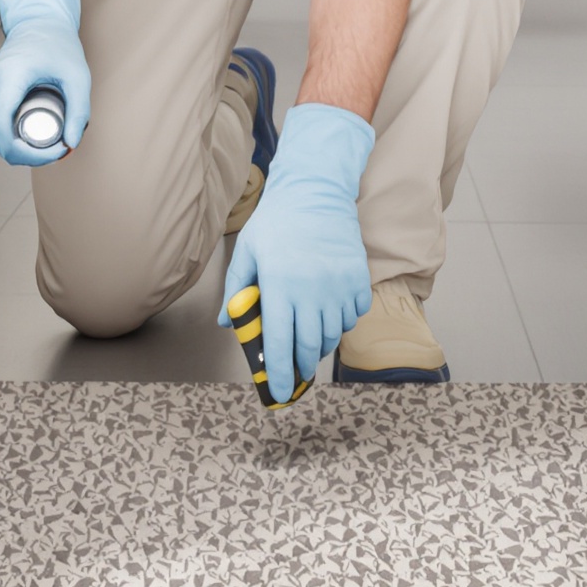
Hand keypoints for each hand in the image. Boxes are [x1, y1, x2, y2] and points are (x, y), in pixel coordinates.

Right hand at [0, 0, 90, 166]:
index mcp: (8, 78)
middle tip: (58, 150)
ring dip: (18, 149)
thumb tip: (72, 144)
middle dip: (27, 155)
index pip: (1, 130)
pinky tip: (32, 139)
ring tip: (48, 144)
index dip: (27, 153)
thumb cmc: (56, 45)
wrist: (37, 24)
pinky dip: (11, 139)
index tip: (55, 151)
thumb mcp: (78, 76)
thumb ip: (79, 110)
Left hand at [220, 103, 373, 400]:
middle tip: (294, 375)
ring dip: (320, 346)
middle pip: (309, 346)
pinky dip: (342, 323)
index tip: (277, 394)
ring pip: (333, 334)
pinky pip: (353, 316)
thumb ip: (236, 290)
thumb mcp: (248, 252)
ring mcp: (338, 286)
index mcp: (280, 286)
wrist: (316, 192)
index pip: (280, 343)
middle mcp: (311, 291)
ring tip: (309, 342)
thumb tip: (228, 322)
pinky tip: (329, 314)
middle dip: (300, 368)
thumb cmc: (277, 221)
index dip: (278, 373)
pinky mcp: (358, 280)